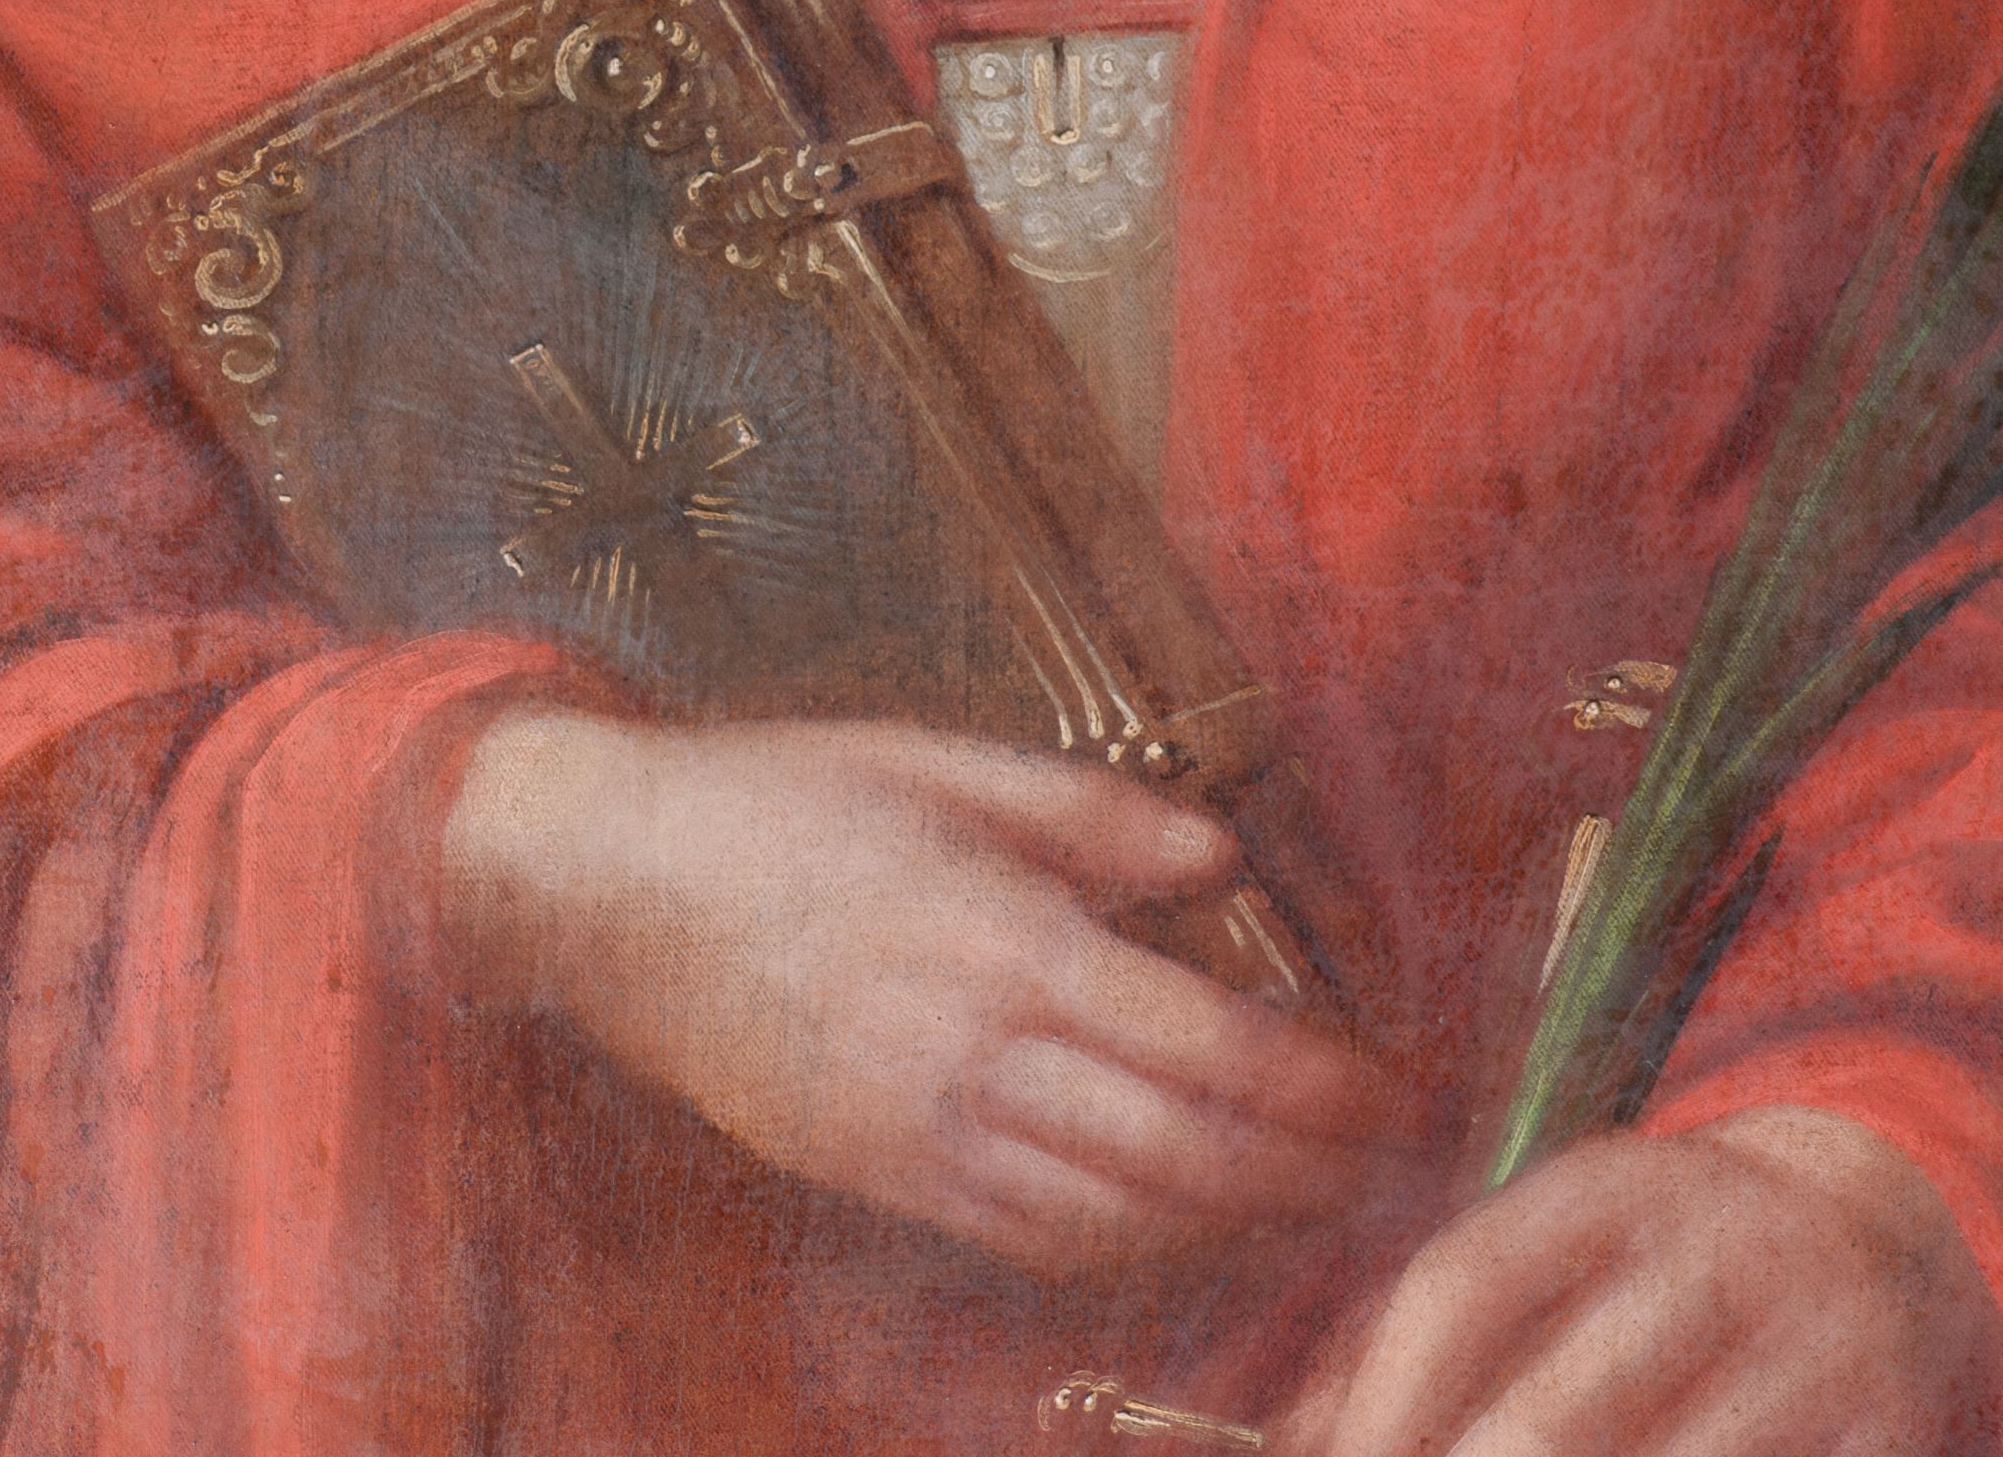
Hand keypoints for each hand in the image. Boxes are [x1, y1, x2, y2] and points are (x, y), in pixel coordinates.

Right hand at [438, 709, 1401, 1276]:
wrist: (606, 885)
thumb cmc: (773, 801)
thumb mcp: (938, 761)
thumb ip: (1094, 813)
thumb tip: (1222, 856)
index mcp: (1004, 941)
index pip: (1214, 1051)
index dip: (1326, 1086)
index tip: (1395, 1085)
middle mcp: (971, 1057)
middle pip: (1189, 1157)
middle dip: (1309, 1173)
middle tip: (1385, 1162)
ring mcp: (920, 1133)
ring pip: (1118, 1220)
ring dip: (1232, 1220)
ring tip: (1305, 1196)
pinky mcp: (878, 1174)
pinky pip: (1029, 1238)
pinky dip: (1125, 1241)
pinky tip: (1171, 1213)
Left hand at [1286, 1108, 1999, 1455]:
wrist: (1872, 1227)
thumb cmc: (1648, 1256)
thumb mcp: (1543, 1246)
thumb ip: (1407, 1328)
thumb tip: (1289, 1436)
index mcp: (1609, 1183)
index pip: (1463, 1285)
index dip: (1382, 1398)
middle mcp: (1719, 1248)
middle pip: (1551, 1418)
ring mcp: (1816, 1344)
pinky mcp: (1890, 1425)